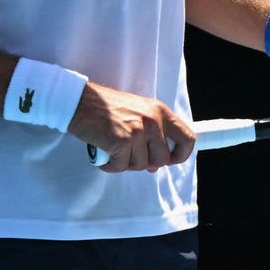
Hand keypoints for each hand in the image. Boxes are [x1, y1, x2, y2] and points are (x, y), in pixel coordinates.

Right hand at [67, 82, 195, 173]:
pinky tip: (104, 153)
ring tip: (113, 149)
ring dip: (125, 162)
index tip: (169, 161)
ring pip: (141, 165)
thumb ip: (152, 134)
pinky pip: (121, 167)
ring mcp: (138, 131)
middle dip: (146, 163)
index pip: (187, 138)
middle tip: (129, 155)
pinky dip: (110, 165)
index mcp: (161, 112)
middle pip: (163, 159)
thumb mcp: (139, 112)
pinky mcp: (122, 141)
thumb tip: (156, 165)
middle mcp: (153, 120)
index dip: (180, 155)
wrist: (81, 102)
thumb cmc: (108, 108)